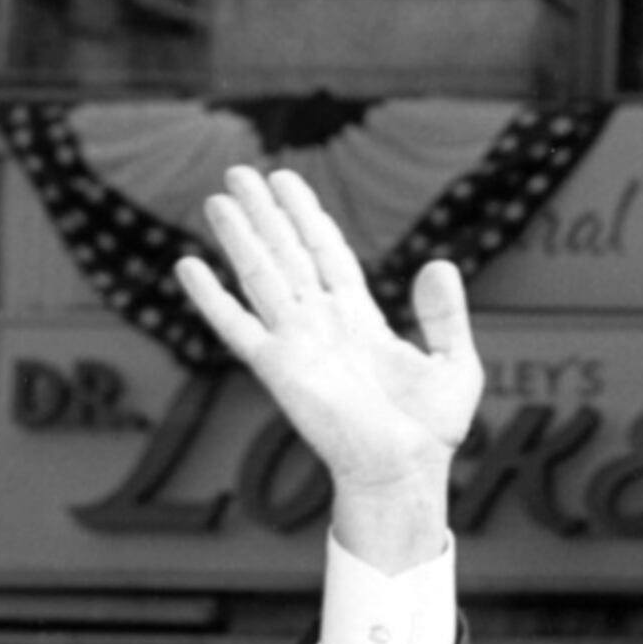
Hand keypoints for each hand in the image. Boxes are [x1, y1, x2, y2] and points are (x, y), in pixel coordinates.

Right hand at [173, 166, 479, 571]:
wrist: (406, 472)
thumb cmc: (432, 430)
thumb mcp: (454, 363)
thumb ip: (444, 315)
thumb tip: (440, 264)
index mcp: (360, 319)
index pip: (326, 254)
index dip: (306, 217)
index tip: (285, 181)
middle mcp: (322, 325)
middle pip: (286, 255)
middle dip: (265, 214)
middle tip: (239, 171)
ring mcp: (297, 344)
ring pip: (261, 277)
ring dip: (239, 239)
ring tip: (217, 198)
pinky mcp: (278, 369)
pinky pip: (237, 327)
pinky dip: (212, 298)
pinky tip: (189, 266)